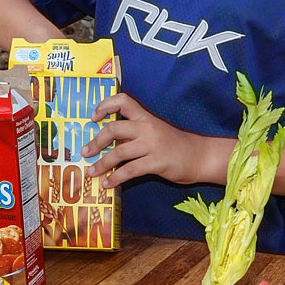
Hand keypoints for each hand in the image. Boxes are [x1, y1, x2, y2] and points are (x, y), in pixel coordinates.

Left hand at [80, 93, 226, 189]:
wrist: (199, 156)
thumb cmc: (174, 145)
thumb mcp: (154, 132)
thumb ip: (134, 133)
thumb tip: (109, 142)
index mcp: (146, 117)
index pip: (123, 100)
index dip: (106, 105)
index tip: (94, 117)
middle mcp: (147, 127)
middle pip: (113, 128)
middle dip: (96, 141)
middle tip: (85, 152)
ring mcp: (152, 145)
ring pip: (118, 152)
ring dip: (101, 164)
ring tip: (92, 172)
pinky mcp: (156, 162)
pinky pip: (129, 170)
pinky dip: (115, 178)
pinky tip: (108, 184)